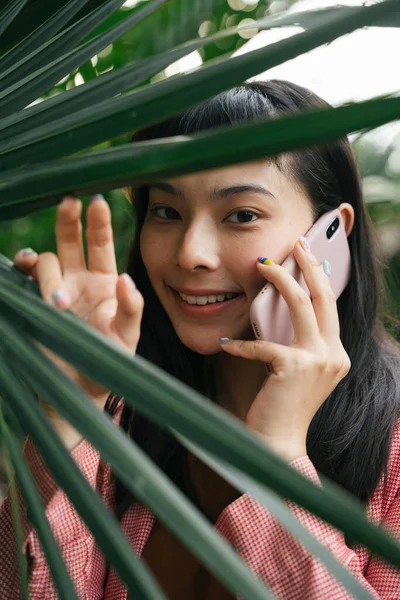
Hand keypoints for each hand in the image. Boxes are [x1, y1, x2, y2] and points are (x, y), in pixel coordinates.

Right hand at [14, 195, 143, 414]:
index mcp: (105, 281)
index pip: (101, 244)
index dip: (99, 222)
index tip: (97, 202)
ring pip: (47, 261)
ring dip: (49, 273)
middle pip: (72, 240)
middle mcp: (79, 278)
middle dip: (69, 219)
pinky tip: (25, 271)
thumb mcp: (127, 336)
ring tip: (59, 304)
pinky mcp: (36, 302)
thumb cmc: (110, 361)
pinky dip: (24, 270)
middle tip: (69, 202)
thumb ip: (131, 309)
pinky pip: (26, 278)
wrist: (80, 387)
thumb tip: (127, 278)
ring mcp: (56, 289)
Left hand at [219, 239, 350, 461]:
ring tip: (261, 263)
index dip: (318, 278)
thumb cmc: (282, 406)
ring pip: (300, 305)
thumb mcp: (296, 370)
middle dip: (309, 264)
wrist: (278, 444)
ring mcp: (318, 360)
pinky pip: (263, 343)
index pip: (329, 307)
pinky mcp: (294, 367)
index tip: (306, 255)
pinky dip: (242, 343)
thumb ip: (297, 342)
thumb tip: (279, 308)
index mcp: (336, 354)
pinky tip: (227, 344)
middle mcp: (334, 354)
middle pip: (323, 296)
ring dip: (279, 279)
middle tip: (296, 241)